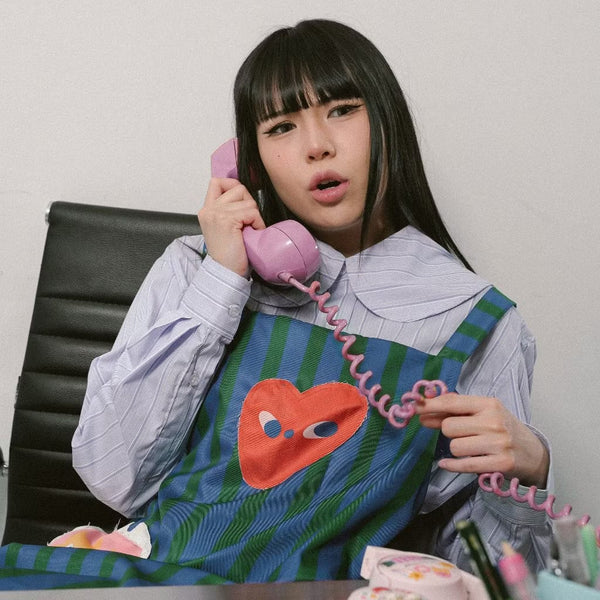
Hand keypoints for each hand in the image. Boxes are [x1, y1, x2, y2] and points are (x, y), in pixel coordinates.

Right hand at [198, 178, 264, 276]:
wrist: (226, 273)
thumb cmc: (230, 254)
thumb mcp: (225, 227)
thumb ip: (228, 210)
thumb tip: (246, 196)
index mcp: (207, 210)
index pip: (217, 182)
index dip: (234, 187)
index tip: (242, 203)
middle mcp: (209, 209)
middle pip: (237, 187)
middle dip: (249, 202)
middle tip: (248, 221)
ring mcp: (216, 214)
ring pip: (248, 200)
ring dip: (255, 216)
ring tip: (250, 230)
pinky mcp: (226, 220)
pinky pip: (251, 212)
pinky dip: (257, 223)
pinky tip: (253, 234)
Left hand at [415, 393, 548, 487]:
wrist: (534, 453)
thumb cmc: (502, 429)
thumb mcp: (483, 413)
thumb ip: (453, 411)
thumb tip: (423, 411)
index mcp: (488, 404)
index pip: (452, 402)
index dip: (430, 405)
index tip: (414, 408)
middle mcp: (494, 422)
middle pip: (449, 427)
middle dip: (448, 432)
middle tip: (461, 434)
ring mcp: (498, 443)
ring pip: (455, 447)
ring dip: (456, 449)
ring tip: (470, 448)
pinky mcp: (500, 464)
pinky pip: (464, 464)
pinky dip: (451, 465)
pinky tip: (446, 463)